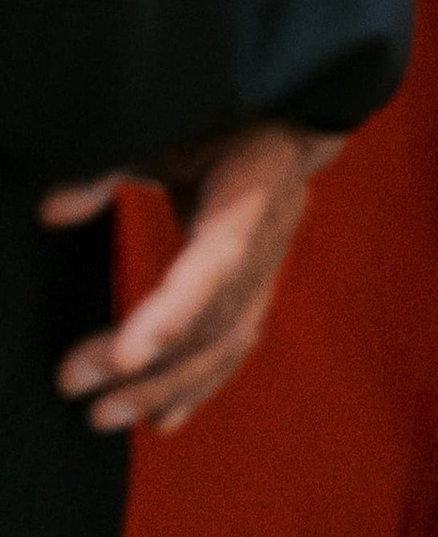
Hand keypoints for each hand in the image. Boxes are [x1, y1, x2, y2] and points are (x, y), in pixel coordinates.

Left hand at [45, 125, 337, 433]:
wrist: (285, 118)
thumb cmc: (219, 116)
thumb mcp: (169, 125)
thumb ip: (112, 164)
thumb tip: (53, 210)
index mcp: (254, 186)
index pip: (220, 258)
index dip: (176, 310)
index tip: (124, 356)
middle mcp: (270, 235)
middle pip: (217, 318)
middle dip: (150, 364)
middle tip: (74, 385)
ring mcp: (271, 265)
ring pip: (227, 342)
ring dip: (166, 387)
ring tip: (102, 416)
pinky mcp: (260, 286)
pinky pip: (234, 344)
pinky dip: (198, 385)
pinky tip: (162, 420)